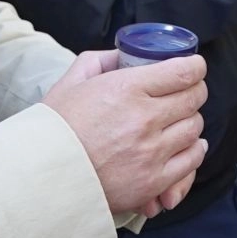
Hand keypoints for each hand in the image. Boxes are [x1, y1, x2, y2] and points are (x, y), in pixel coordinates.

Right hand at [44, 51, 209, 217]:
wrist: (41, 176)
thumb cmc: (55, 129)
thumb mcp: (71, 82)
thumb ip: (100, 61)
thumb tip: (124, 56)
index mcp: (126, 89)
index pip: (183, 72)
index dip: (195, 67)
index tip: (194, 68)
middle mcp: (144, 119)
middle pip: (194, 98)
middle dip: (194, 91)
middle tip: (186, 93)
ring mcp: (151, 152)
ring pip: (194, 128)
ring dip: (190, 121)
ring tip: (179, 121)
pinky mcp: (153, 181)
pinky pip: (191, 161)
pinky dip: (193, 150)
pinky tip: (184, 145)